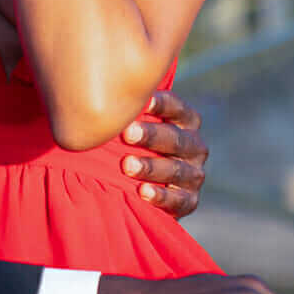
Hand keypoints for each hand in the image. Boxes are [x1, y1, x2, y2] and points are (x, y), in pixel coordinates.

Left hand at [120, 90, 206, 218]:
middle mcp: (194, 145)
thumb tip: (98, 92)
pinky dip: (161, 196)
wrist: (141, 186)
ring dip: (152, 167)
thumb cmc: (130, 143)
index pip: (176, 108)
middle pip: (175, 138)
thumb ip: (127, 111)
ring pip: (177, 170)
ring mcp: (194, 173)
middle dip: (151, 136)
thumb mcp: (133, 125)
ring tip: (127, 166)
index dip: (161, 104)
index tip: (140, 102)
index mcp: (184, 120)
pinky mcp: (189, 200)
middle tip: (127, 133)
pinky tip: (143, 192)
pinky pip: (179, 199)